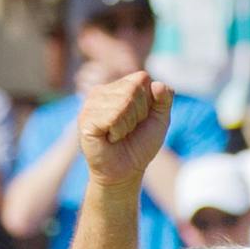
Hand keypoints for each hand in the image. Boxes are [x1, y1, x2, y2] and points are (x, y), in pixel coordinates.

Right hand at [77, 71, 175, 187]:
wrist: (126, 170)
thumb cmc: (140, 143)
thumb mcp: (160, 119)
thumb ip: (164, 99)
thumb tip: (158, 84)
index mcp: (119, 86)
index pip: (142, 78)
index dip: (149, 102)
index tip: (140, 118)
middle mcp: (102, 91)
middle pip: (133, 89)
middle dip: (139, 114)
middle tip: (129, 128)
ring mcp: (91, 104)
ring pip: (123, 102)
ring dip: (128, 124)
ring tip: (119, 134)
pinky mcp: (85, 119)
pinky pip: (112, 116)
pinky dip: (118, 131)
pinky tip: (110, 138)